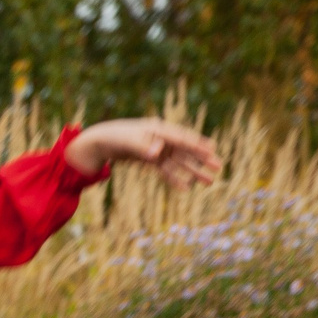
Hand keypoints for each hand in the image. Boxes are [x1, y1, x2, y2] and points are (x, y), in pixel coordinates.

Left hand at [65, 118, 220, 189]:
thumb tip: (157, 153)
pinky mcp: (150, 160)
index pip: (181, 138)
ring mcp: (156, 150)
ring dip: (192, 172)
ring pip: (178, 162)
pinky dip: (175, 178)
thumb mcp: (127, 140)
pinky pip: (166, 170)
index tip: (212, 150)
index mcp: (158, 129)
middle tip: (219, 166)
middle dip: (201, 159)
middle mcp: (161, 139)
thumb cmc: (114, 136)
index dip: (196, 145)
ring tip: (208, 182)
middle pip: (185, 150)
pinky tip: (185, 188)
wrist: (99, 141)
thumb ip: (143, 146)